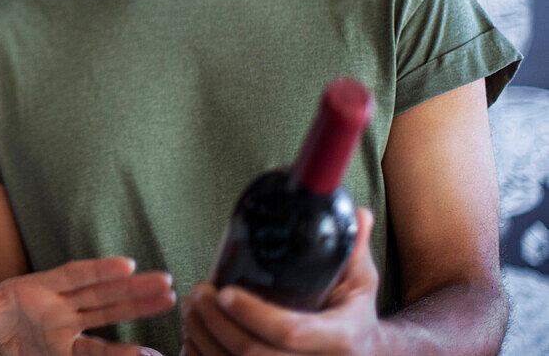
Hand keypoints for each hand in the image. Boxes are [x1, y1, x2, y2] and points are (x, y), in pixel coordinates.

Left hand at [0, 256, 176, 355]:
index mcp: (43, 287)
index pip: (76, 275)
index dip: (101, 270)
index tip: (127, 265)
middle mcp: (64, 305)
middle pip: (103, 296)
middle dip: (133, 291)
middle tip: (166, 285)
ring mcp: (72, 328)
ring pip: (110, 318)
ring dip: (140, 312)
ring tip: (170, 305)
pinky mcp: (72, 350)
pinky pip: (100, 350)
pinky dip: (124, 352)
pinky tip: (151, 354)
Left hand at [181, 208, 383, 354]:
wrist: (363, 351)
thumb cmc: (354, 310)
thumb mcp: (362, 278)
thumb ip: (354, 246)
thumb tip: (358, 213)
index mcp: (341, 337)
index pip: (289, 331)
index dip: (251, 313)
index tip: (223, 290)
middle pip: (253, 354)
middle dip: (215, 323)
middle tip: (197, 294)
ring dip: (204, 340)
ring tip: (191, 311)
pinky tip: (194, 340)